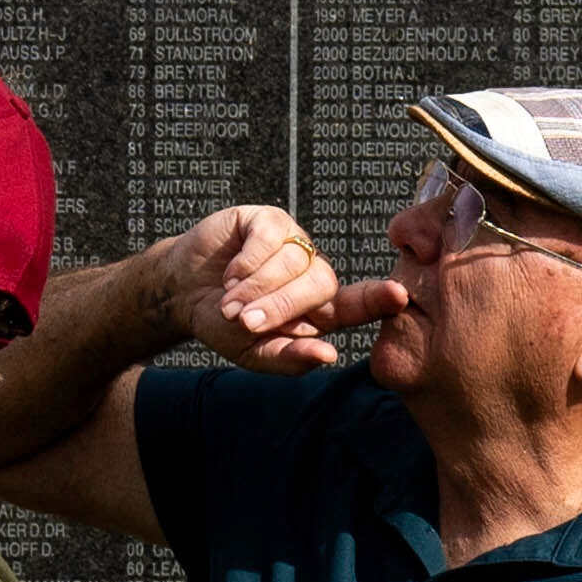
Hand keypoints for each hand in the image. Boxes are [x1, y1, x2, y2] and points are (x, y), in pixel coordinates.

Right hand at [164, 203, 359, 367]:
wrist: (182, 293)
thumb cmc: (224, 325)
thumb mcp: (254, 353)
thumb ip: (290, 360)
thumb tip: (329, 357)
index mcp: (320, 309)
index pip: (358, 304)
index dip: (377, 299)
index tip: (398, 295)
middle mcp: (313, 272)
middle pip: (320, 285)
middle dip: (279, 307)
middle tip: (244, 322)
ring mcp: (293, 242)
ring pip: (291, 262)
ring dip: (254, 288)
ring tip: (228, 303)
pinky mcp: (268, 221)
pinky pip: (269, 238)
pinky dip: (246, 262)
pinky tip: (229, 274)